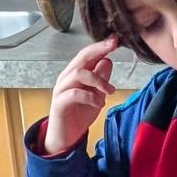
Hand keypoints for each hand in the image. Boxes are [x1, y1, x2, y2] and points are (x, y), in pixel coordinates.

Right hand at [45, 35, 117, 154]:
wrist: (65, 137)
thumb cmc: (79, 115)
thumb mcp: (96, 96)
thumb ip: (100, 80)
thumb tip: (107, 61)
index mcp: (76, 73)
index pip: (88, 55)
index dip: (101, 46)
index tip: (116, 39)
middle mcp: (67, 77)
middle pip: (82, 57)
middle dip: (98, 50)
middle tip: (114, 46)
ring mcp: (62, 89)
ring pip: (78, 73)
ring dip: (98, 80)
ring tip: (109, 91)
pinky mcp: (60, 103)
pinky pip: (75, 93)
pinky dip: (90, 96)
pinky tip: (99, 103)